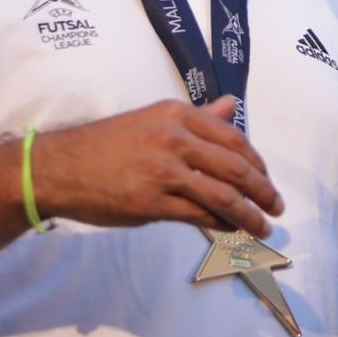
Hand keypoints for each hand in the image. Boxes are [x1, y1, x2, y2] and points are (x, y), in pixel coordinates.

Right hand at [31, 95, 284, 236]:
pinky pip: (199, 215)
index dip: (258, 163)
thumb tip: (232, 105)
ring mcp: (164, 170)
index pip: (233, 138)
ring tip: (263, 228)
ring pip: (223, 195)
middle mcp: (174, 137)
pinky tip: (232, 231)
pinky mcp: (152, 201)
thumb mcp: (153, 120)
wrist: (61, 167)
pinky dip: (222, 225)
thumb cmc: (107, 145)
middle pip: (235, 166)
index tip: (267, 180)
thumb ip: (197, 117)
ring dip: (250, 215)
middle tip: (276, 207)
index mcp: (176, 114)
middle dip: (263, 191)